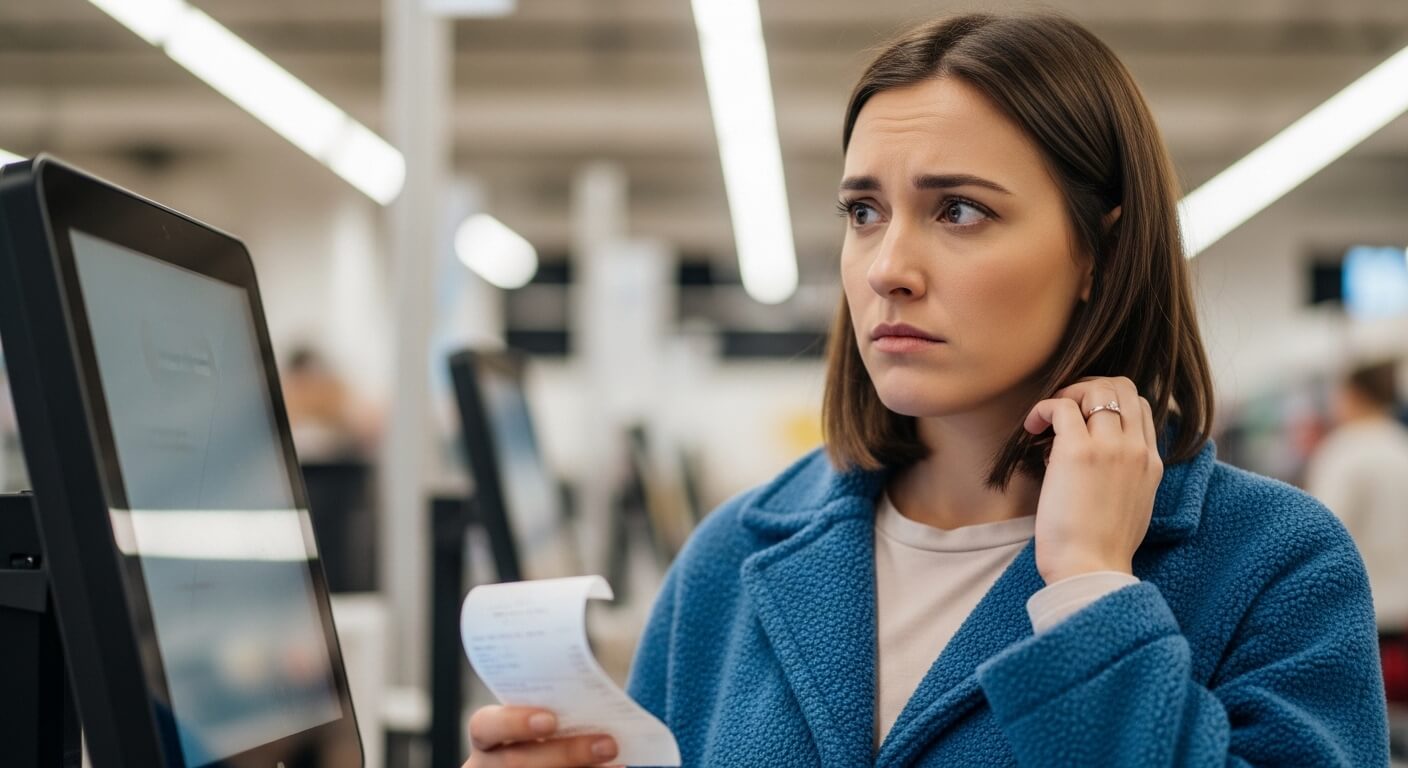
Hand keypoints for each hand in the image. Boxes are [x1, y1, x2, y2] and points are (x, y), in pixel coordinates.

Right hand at [463, 706, 620, 767]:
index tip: (550, 720)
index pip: (485, 725)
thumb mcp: (535, 720)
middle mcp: (489, 766)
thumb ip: (553, 712)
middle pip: (516, 762)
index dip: (514, 722)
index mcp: (487, 738)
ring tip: (617, 761)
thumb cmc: (540, 733)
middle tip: (609, 744)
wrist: (541, 755)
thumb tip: (595, 704)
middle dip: (566, 753)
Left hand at [1023, 376, 1162, 584]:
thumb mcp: (1131, 504)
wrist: (1091, 569)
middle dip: (1088, 387)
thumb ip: (1124, 475)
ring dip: (1065, 395)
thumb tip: (1096, 458)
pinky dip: (1042, 408)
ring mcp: (1110, 447)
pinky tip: (1031, 428)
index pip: (1139, 406)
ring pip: (1095, 389)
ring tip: (1046, 420)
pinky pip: (1060, 406)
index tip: (1082, 418)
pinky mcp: (1078, 452)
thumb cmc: (1101, 547)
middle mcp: (1135, 449)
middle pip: (1122, 386)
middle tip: (1063, 408)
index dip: (1107, 402)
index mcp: (1151, 462)